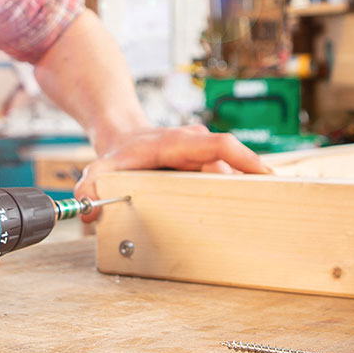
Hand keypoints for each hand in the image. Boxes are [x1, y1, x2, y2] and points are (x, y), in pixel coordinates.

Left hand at [74, 125, 268, 220]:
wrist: (122, 136)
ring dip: (241, 193)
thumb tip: (91, 211)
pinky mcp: (207, 163)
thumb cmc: (118, 154)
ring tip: (249, 217)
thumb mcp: (99, 169)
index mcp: (178, 143)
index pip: (219, 144)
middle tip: (257, 212)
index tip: (265, 175)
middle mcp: (197, 145)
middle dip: (245, 187)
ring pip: (232, 174)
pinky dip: (236, 192)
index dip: (244, 158)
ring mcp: (204, 153)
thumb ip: (89, 189)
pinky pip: (227, 176)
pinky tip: (242, 212)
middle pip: (231, 166)